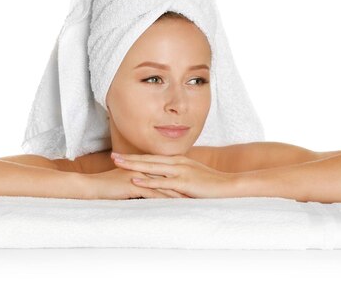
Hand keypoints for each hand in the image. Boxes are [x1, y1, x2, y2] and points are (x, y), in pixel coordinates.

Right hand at [83, 168, 189, 199]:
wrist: (90, 187)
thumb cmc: (106, 186)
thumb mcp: (126, 182)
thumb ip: (138, 182)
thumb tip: (148, 188)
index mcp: (142, 166)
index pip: (165, 172)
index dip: (179, 178)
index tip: (193, 184)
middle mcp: (142, 168)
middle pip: (168, 176)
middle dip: (183, 183)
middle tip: (199, 190)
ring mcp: (138, 176)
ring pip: (163, 184)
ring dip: (178, 192)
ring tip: (193, 199)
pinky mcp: (133, 185)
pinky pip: (153, 193)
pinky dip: (166, 199)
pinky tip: (176, 205)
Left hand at [111, 152, 236, 197]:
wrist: (228, 185)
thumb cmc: (211, 183)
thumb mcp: (193, 175)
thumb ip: (180, 175)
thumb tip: (168, 180)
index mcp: (178, 161)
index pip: (153, 158)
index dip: (137, 157)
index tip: (122, 156)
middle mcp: (177, 163)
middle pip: (148, 160)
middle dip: (130, 158)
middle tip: (113, 157)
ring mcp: (180, 172)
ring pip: (152, 168)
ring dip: (133, 165)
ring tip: (118, 164)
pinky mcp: (183, 182)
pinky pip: (162, 181)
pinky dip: (148, 181)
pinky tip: (136, 180)